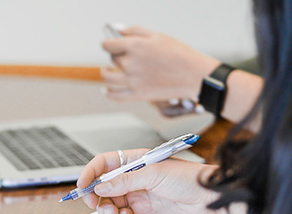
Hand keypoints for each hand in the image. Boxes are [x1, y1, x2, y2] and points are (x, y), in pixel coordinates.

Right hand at [77, 149, 233, 213]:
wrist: (209, 200)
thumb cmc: (189, 178)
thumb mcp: (154, 173)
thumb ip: (125, 181)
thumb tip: (101, 187)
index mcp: (135, 162)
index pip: (105, 164)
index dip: (91, 172)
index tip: (82, 183)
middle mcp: (134, 180)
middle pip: (104, 186)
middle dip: (95, 194)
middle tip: (93, 201)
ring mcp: (137, 197)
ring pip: (110, 203)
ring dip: (105, 208)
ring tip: (111, 210)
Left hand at [101, 26, 219, 102]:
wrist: (193, 75)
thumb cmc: (179, 54)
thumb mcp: (158, 36)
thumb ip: (135, 31)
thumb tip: (118, 31)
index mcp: (134, 46)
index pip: (108, 44)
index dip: (108, 43)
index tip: (110, 44)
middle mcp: (130, 63)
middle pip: (113, 59)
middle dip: (116, 55)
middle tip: (123, 55)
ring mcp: (133, 81)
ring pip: (108, 77)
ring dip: (105, 73)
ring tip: (106, 71)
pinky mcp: (138, 95)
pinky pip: (117, 96)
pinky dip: (109, 94)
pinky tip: (106, 90)